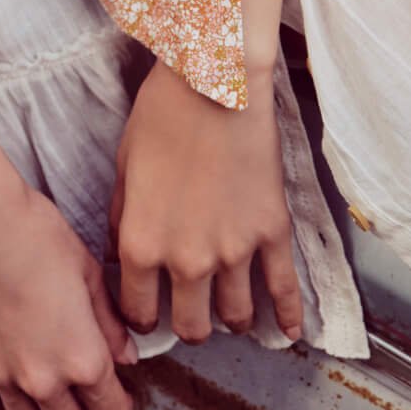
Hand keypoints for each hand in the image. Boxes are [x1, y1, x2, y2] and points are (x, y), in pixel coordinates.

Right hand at [0, 168, 138, 409]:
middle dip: (79, 405)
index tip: (114, 390)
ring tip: (38, 368)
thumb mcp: (87, 270)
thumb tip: (126, 355)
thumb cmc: (33, 232)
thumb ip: (109, 321)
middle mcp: (41, 379)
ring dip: (37, 401)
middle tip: (76, 376)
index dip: (117, 401)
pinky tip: (1, 366)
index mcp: (81, 358)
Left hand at [108, 58, 303, 346]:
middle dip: (188, 325)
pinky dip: (288, 317)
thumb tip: (122, 253)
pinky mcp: (272, 232)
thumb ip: (122, 217)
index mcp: (142, 244)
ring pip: (236, 316)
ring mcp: (235, 250)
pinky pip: (285, 290)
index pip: (138, 312)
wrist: (215, 78)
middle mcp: (188, 259)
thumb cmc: (162, 112)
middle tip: (191, 312)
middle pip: (191, 327)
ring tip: (230, 311)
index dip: (141, 316)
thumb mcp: (124, 164)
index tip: (148, 311)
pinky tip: (288, 330)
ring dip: (231, 319)